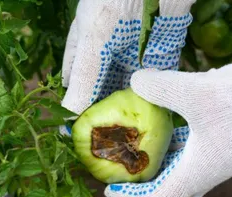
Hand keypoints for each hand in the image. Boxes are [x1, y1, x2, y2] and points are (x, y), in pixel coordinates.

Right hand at [60, 0, 195, 134]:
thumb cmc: (114, 0)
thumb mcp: (93, 40)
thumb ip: (83, 76)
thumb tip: (68, 112)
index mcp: (87, 51)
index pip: (80, 87)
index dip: (80, 110)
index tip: (84, 137)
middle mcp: (111, 58)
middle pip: (107, 94)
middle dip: (111, 117)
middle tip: (114, 146)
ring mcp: (137, 58)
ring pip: (134, 92)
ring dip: (135, 113)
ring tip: (136, 142)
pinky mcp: (162, 56)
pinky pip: (159, 83)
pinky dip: (158, 100)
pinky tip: (160, 121)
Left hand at [104, 52, 231, 196]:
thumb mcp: (196, 92)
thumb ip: (161, 88)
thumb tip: (136, 82)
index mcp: (198, 171)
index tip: (110, 190)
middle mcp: (208, 171)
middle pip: (169, 192)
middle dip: (143, 187)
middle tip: (123, 173)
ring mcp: (219, 158)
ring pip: (182, 173)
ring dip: (160, 166)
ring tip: (139, 150)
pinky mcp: (227, 143)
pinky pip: (193, 155)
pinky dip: (175, 148)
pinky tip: (167, 126)